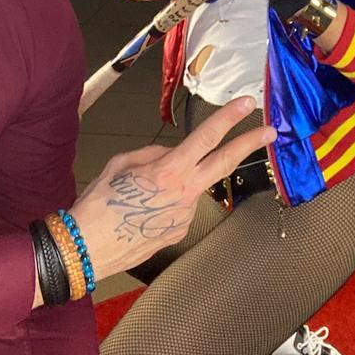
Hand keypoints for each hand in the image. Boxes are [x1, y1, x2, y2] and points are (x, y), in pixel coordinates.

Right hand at [71, 98, 274, 281]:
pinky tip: (143, 212)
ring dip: (177, 184)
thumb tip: (171, 155)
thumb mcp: (120, 165)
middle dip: (249, 144)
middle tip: (270, 131)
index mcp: (169, 171)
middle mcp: (184, 193)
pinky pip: (180, 208)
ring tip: (140, 196)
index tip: (245, 104)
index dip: (228, 119)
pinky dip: (167, 204)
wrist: (85, 249)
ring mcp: (185, 216)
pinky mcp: (179, 232)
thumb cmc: (98, 205)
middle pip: (224, 163)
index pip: (206, 138)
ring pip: (192, 188)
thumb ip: (153, 155)